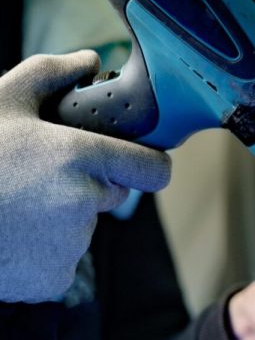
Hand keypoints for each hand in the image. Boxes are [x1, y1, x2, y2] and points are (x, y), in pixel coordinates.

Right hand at [0, 51, 170, 302]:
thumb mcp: (3, 101)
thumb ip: (51, 75)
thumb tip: (90, 61)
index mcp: (80, 155)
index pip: (154, 169)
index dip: (148, 165)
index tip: (139, 163)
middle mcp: (85, 201)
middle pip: (110, 194)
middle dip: (86, 185)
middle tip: (38, 179)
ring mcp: (72, 245)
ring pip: (82, 228)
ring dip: (59, 219)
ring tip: (15, 208)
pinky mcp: (56, 278)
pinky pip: (62, 261)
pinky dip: (43, 254)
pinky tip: (13, 237)